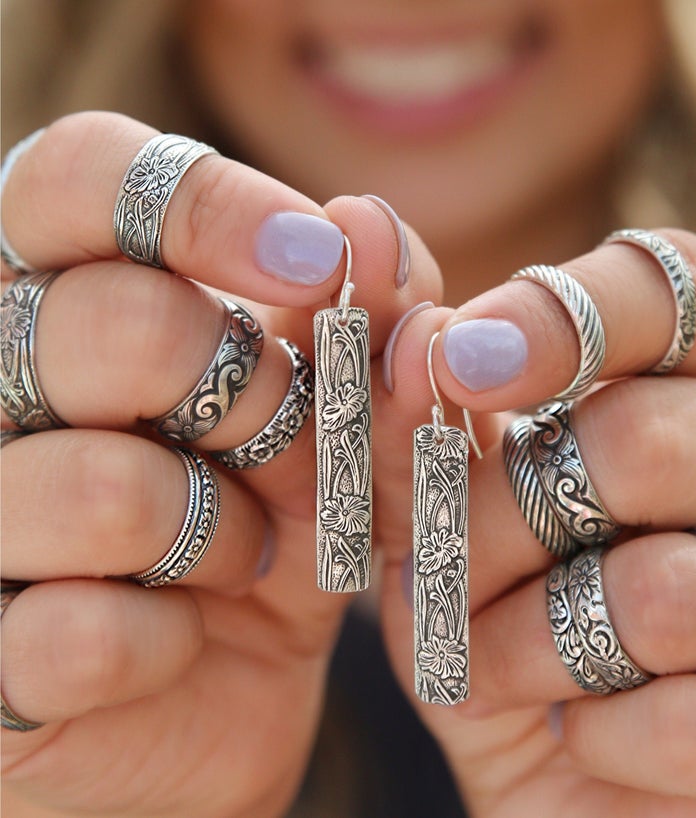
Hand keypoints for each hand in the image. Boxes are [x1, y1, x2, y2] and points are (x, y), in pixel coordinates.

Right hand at [0, 112, 439, 816]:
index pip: (80, 177)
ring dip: (218, 537)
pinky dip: (167, 642)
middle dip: (249, 397)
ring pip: (104, 489)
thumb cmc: (274, 531)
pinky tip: (175, 643)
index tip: (322, 260)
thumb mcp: (330, 425)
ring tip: (235, 559)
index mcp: (63, 301)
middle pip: (108, 324)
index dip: (205, 203)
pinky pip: (78, 635)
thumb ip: (358, 326)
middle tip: (286, 447)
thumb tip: (369, 222)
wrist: (224, 694)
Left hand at [375, 229, 695, 816]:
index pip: (683, 288)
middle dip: (508, 523)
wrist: (567, 796)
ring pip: (678, 588)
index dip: (571, 314)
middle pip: (660, 438)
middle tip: (440, 572)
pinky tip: (584, 736)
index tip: (458, 358)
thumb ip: (410, 394)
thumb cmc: (500, 641)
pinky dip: (608, 736)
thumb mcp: (439, 521)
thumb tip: (362, 223)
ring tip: (490, 667)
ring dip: (537, 644)